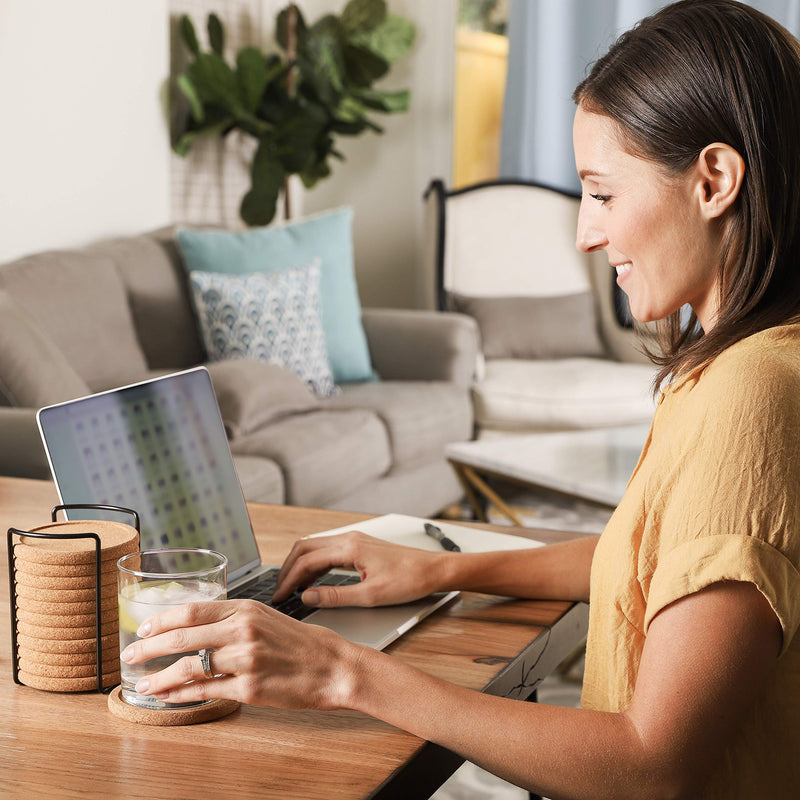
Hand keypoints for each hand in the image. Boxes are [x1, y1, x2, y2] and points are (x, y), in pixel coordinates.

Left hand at [120, 599, 363, 708]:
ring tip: (145, 684)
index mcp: (245, 608)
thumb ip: (232, 619)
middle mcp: (243, 630)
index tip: (143, 628)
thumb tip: (194, 626)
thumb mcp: (266, 617)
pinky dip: (182, 696)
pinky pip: (206, 692)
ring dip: (161, 677)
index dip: (161, 620)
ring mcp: (245, 660)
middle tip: (131, 655)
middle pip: (183, 637)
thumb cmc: (300, 642)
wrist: (332, 666)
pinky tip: (170, 698)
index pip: (192, 610)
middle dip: (150, 647)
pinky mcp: (249, 688)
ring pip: (190, 667)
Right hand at [273, 531, 445, 606]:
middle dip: (288, 569)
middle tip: (278, 591)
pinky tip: (312, 580)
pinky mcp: (360, 546)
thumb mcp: (370, 596)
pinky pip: (328, 551)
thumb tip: (307, 597)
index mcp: (349, 548)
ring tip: (291, 588)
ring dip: (300, 565)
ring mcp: (355, 540)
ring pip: (315, 547)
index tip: (279, 597)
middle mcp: (349, 539)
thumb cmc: (409, 580)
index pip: (307, 561)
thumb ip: (336, 596)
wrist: (434, 569)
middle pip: (305, 548)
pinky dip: (314, 564)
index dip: (288, 580)